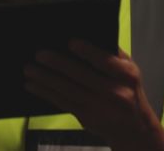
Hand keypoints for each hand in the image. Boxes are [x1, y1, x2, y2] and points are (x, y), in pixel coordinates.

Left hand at [24, 40, 163, 150]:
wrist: (134, 128)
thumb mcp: (130, 69)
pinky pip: (63, 103)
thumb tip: (87, 34)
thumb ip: (113, 54)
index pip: (106, 62)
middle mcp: (115, 93)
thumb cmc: (128, 90)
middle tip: (39, 54)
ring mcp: (100, 108)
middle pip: (82, 76)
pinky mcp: (87, 118)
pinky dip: (46, 93)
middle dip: (58, 64)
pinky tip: (33, 85)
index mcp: (127, 76)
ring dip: (46, 79)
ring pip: (68, 91)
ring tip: (29, 69)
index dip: (88, 52)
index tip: (71, 42)